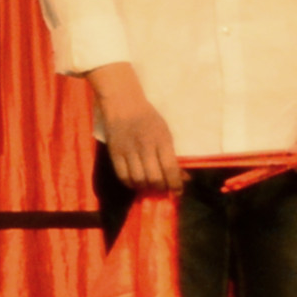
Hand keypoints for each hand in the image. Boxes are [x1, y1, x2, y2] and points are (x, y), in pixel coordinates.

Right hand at [91, 68, 184, 193]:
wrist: (123, 104)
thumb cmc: (149, 118)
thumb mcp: (166, 133)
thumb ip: (172, 155)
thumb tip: (182, 177)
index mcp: (162, 140)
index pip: (171, 169)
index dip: (175, 184)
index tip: (178, 191)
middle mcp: (145, 147)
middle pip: (154, 178)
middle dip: (161, 188)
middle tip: (163, 189)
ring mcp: (128, 150)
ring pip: (138, 179)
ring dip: (146, 188)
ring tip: (150, 186)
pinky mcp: (114, 153)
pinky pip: (122, 176)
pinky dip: (130, 183)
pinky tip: (136, 182)